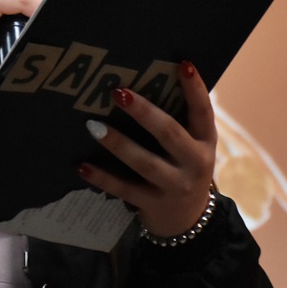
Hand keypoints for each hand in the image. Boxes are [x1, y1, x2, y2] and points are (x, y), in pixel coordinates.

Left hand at [78, 60, 216, 237]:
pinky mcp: (153, 204)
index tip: (183, 64)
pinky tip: (81, 166)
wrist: (189, 224)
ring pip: (144, 163)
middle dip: (144, 113)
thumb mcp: (192, 147)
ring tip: (93, 126)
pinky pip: (124, 189)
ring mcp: (175, 186)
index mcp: (205, 142)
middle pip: (169, 134)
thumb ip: (177, 121)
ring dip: (118, 144)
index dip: (195, 89)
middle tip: (118, 92)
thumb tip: (144, 82)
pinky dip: (102, 178)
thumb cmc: (183, 169)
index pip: (203, 112)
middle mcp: (194, 163)